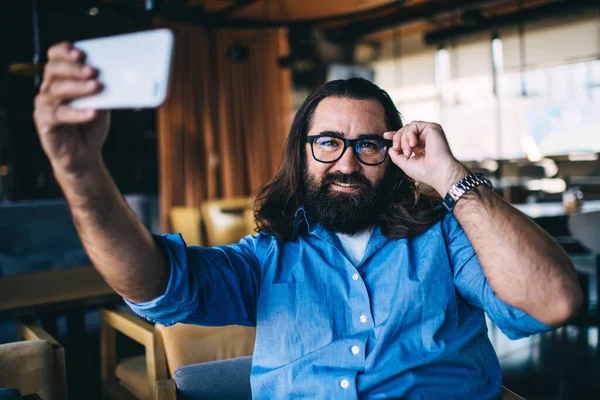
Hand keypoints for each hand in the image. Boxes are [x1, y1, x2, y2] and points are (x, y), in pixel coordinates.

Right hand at [33, 41, 109, 173]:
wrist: (84, 153)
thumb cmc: (91, 124)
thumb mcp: (101, 103)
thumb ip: (102, 90)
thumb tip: (115, 77)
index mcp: (61, 77)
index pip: (55, 56)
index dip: (65, 51)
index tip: (81, 52)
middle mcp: (49, 88)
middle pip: (54, 69)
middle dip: (74, 68)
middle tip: (93, 71)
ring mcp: (45, 104)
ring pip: (56, 90)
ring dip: (77, 87)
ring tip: (96, 87)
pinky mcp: (44, 122)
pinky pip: (59, 114)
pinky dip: (77, 112)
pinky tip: (92, 112)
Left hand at [383, 121, 467, 196]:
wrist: (438, 173)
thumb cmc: (425, 172)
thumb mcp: (405, 164)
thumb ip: (396, 156)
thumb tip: (390, 148)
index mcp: (420, 146)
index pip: (406, 136)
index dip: (395, 135)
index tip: (385, 136)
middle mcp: (425, 138)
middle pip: (405, 130)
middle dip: (397, 138)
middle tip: (397, 149)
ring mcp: (429, 132)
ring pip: (408, 127)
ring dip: (403, 140)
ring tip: (408, 152)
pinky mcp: (432, 128)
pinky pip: (413, 125)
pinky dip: (409, 135)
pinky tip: (413, 145)